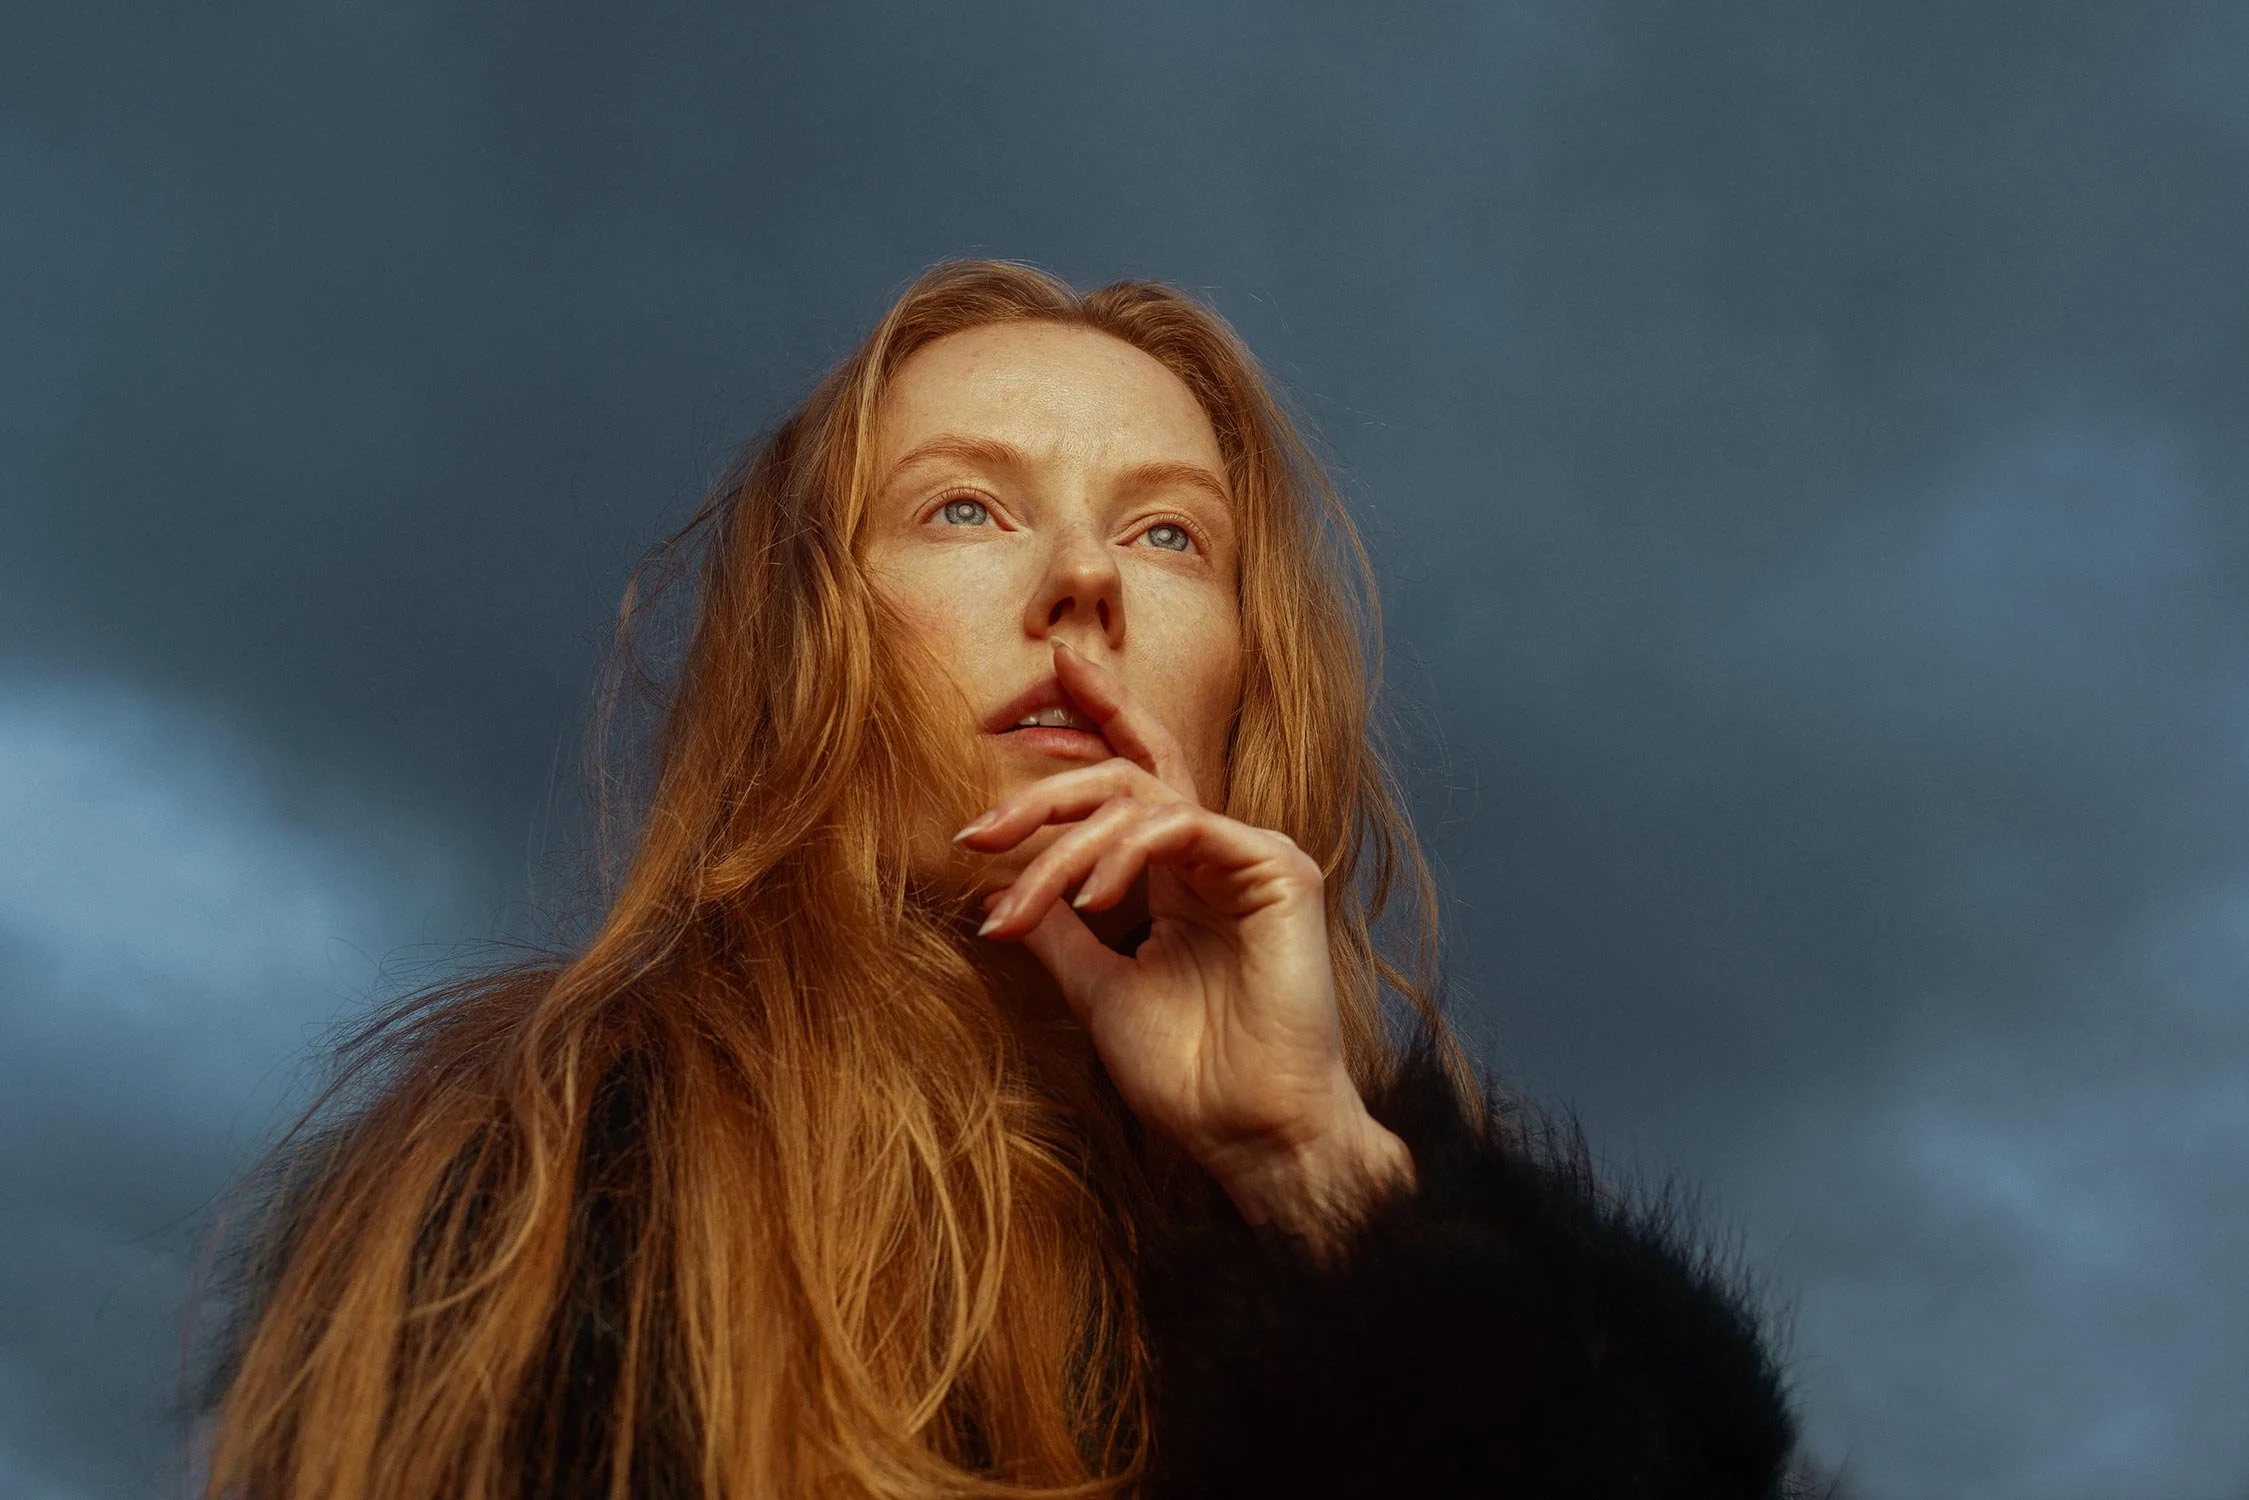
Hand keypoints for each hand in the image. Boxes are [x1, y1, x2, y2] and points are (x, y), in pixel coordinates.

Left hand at [957, 640, 1414, 1245]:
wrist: (1249, 1133)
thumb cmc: (1187, 1076)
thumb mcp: (1098, 986)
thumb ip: (1058, 927)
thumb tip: (1001, 881)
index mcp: (1183, 873)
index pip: (1137, 774)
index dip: (1095, 718)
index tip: (1033, 686)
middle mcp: (1219, 851)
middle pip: (1129, 771)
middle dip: (1046, 787)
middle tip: (979, 830)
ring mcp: (1252, 853)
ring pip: (1140, 800)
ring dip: (1064, 848)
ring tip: (1019, 907)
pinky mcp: (1277, 867)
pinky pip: (1182, 826)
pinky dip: (1123, 854)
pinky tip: (1091, 899)